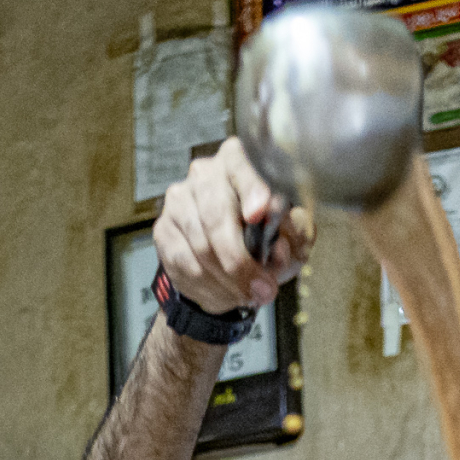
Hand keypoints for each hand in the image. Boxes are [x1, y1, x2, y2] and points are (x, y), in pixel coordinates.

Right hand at [152, 138, 305, 318]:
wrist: (231, 264)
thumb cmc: (267, 241)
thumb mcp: (293, 235)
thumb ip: (296, 234)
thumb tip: (281, 244)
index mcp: (241, 163)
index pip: (243, 166)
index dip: (251, 189)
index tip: (260, 213)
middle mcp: (206, 174)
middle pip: (216, 215)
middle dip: (240, 261)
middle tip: (263, 289)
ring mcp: (180, 200)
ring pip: (200, 246)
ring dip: (228, 280)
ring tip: (249, 295)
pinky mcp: (164, 228)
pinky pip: (184, 263)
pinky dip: (210, 286)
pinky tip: (227, 293)